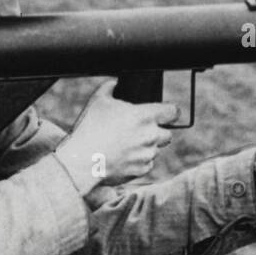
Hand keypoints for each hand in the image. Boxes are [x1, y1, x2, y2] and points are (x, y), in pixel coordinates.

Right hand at [55, 80, 178, 193]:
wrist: (82, 161)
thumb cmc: (89, 129)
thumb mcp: (97, 101)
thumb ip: (110, 87)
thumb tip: (114, 84)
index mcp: (144, 116)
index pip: (173, 112)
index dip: (170, 112)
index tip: (165, 114)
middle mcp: (151, 136)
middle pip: (167, 134)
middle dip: (157, 133)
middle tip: (139, 132)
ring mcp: (147, 155)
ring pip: (155, 150)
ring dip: (146, 148)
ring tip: (125, 147)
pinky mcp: (141, 170)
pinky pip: (146, 165)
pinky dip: (138, 163)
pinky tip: (122, 158)